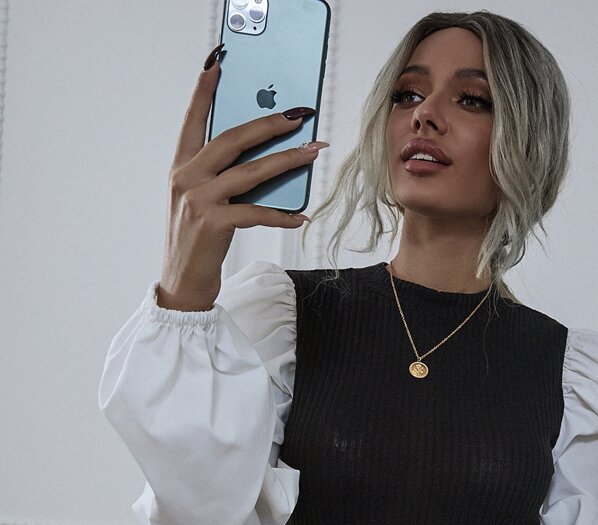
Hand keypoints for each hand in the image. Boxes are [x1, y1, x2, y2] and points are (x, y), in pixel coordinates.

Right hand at [158, 46, 324, 309]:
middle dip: (268, 124)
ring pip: (251, 172)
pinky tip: (301, 215)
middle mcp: (186, 177)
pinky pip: (256, 212)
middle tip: (298, 115)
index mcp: (181, 166)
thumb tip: (264, 161)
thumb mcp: (202, 201)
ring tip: (313, 153)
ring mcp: (198, 199)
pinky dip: (282, 215)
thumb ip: (222, 177)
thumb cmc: (197, 241)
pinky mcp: (214, 224)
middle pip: (233, 139)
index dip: (204, 92)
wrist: (182, 283)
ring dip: (287, 161)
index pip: (192, 120)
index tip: (217, 65)